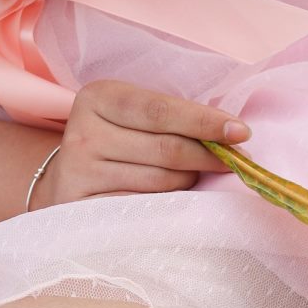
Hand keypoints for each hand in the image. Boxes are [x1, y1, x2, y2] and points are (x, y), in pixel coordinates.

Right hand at [29, 78, 250, 210]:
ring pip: (159, 182)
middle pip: (165, 149)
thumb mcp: (131, 116)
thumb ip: (170, 117)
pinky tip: (175, 202)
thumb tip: (230, 134)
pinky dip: (168, 206)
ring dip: (188, 182)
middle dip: (208, 156)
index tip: (241, 132)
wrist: (65, 181)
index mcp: (98, 97)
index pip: (161, 111)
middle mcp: (83, 133)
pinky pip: (142, 210)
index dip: (204, 122)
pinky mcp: (81, 209)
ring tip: (193, 179)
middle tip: (234, 162)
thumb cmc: (114, 142)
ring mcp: (79, 174)